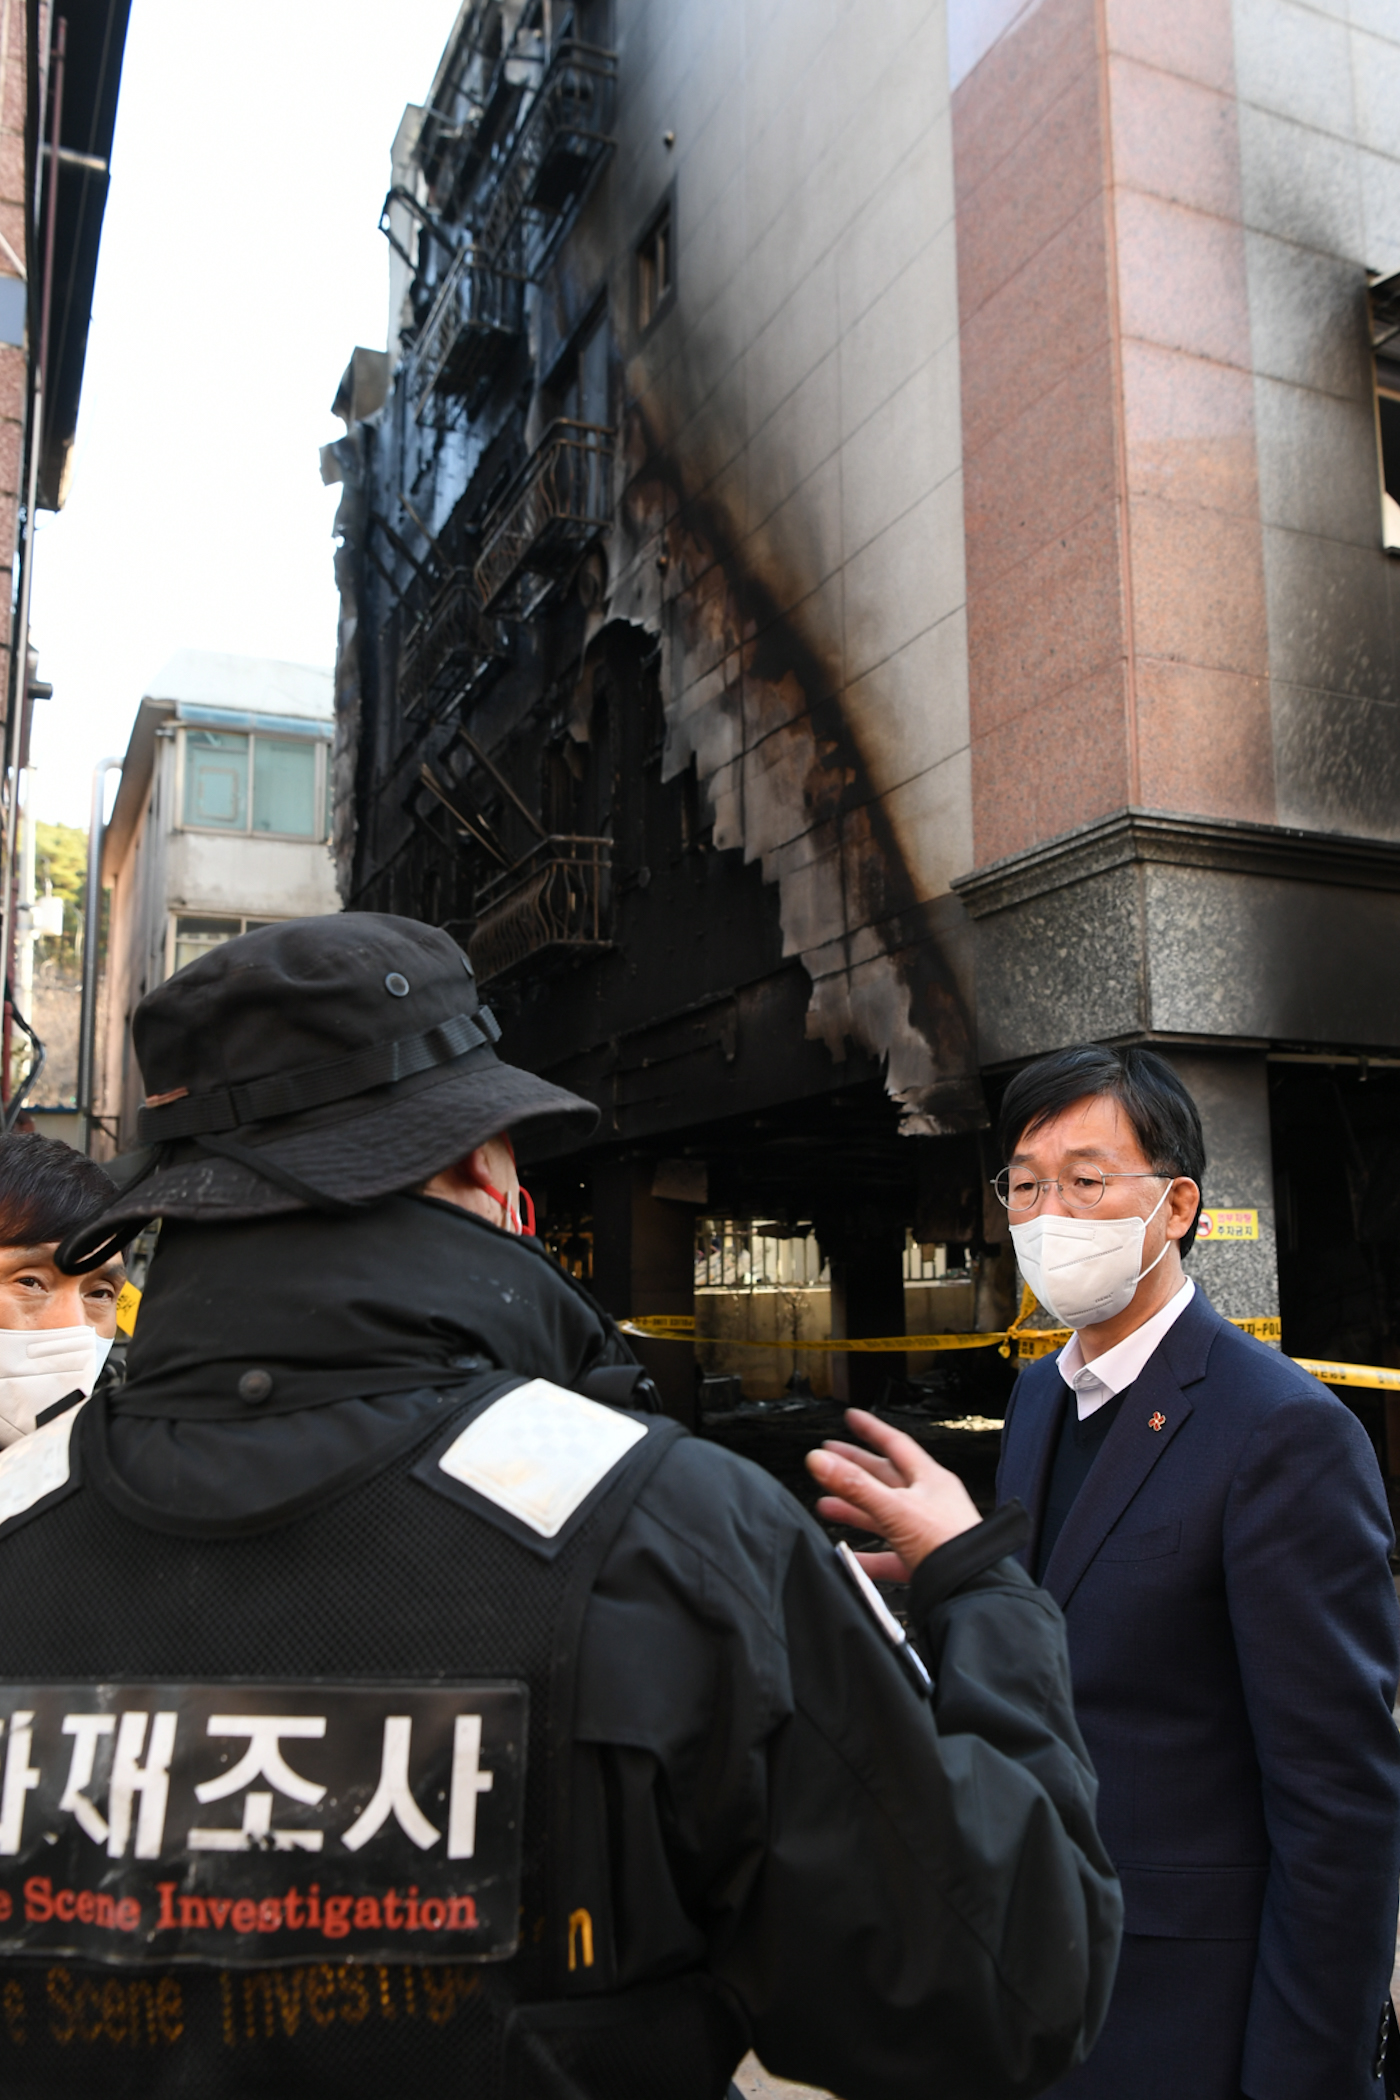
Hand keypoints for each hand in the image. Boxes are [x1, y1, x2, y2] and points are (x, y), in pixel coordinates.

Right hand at [807, 1408, 981, 1580]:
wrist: (972, 1591)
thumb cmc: (952, 1546)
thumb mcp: (895, 1510)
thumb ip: (855, 1486)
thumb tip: (820, 1461)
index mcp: (930, 1480)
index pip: (895, 1444)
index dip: (871, 1429)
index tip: (852, 1417)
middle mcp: (930, 1502)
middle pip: (885, 1478)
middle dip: (855, 1469)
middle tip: (830, 1459)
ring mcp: (926, 1533)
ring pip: (884, 1515)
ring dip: (855, 1509)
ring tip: (827, 1505)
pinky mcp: (923, 1562)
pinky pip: (888, 1554)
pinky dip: (867, 1555)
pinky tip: (849, 1556)